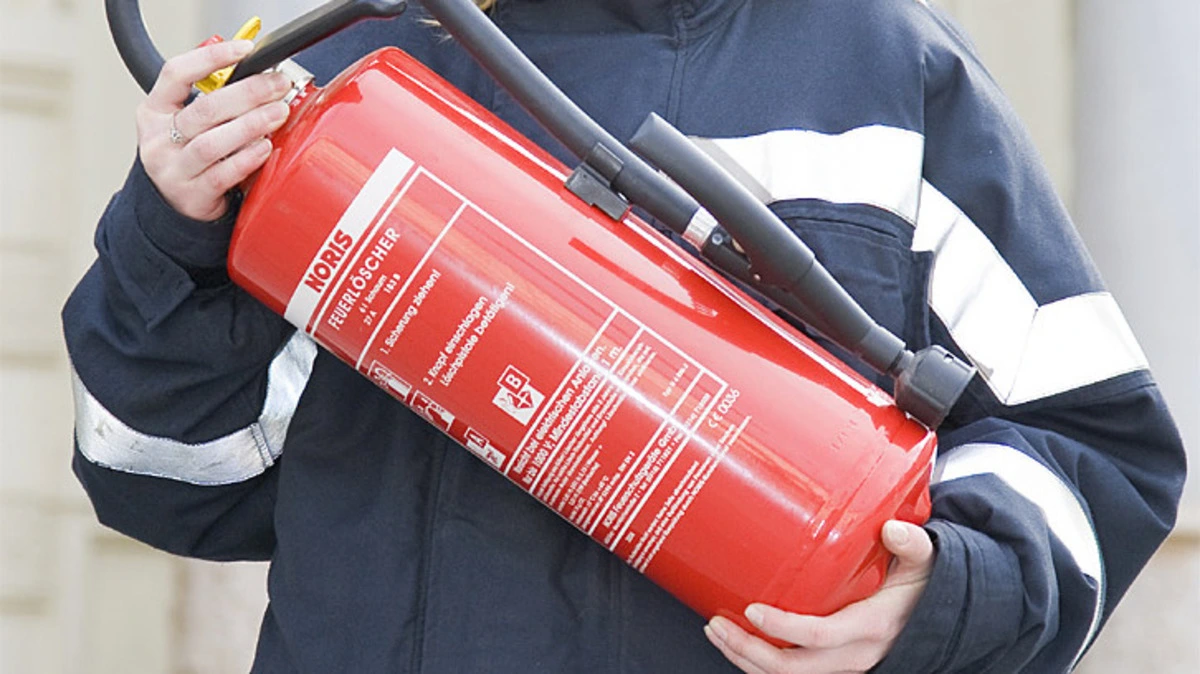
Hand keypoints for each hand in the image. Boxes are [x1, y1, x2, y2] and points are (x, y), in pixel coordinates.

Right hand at [136, 39, 292, 220]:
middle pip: (204, 109)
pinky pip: (222, 174)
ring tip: (278, 113)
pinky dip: (247, 158)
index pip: (176, 73)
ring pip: (213, 143)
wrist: (173, 206)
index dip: (211, 58)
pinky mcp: (192, 195)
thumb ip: (212, 98)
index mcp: (154, 110)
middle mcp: (158, 139)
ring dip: (252, 124)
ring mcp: (173, 169)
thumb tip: (255, 71)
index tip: (245, 49)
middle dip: (248, 93)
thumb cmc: (188, 156)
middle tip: (278, 85)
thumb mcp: (185, 122)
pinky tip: (265, 147)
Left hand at [705, 520, 933, 673]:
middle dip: (747, 650)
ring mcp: (842, 666)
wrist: (938, 617)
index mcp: (871, 626)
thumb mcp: (924, 561)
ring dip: (745, 660)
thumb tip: (892, 529)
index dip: (782, 627)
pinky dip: (758, 665)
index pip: (819, 635)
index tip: (753, 608)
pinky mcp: (832, 666)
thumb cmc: (922, 585)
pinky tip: (738, 643)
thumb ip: (911, 543)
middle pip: (791, 668)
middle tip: (718, 624)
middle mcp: (854, 654)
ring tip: (718, 633)